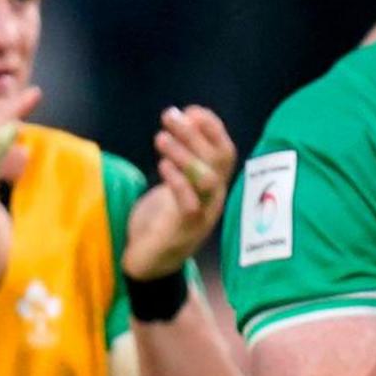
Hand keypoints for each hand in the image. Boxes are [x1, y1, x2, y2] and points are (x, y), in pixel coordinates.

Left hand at [122, 104, 237, 279]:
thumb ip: (179, 159)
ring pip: (208, 180)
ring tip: (161, 137)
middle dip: (195, 133)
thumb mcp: (172, 185)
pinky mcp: (185, 231)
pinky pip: (190, 204)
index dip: (211, 127)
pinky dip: (178, 183)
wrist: (150, 265)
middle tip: (169, 116)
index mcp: (213, 186)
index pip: (225, 151)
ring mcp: (203, 216)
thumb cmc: (159, 221)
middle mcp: (214, 199)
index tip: (190, 110)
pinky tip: (163, 167)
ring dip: (186, 155)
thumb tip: (179, 120)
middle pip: (217, 160)